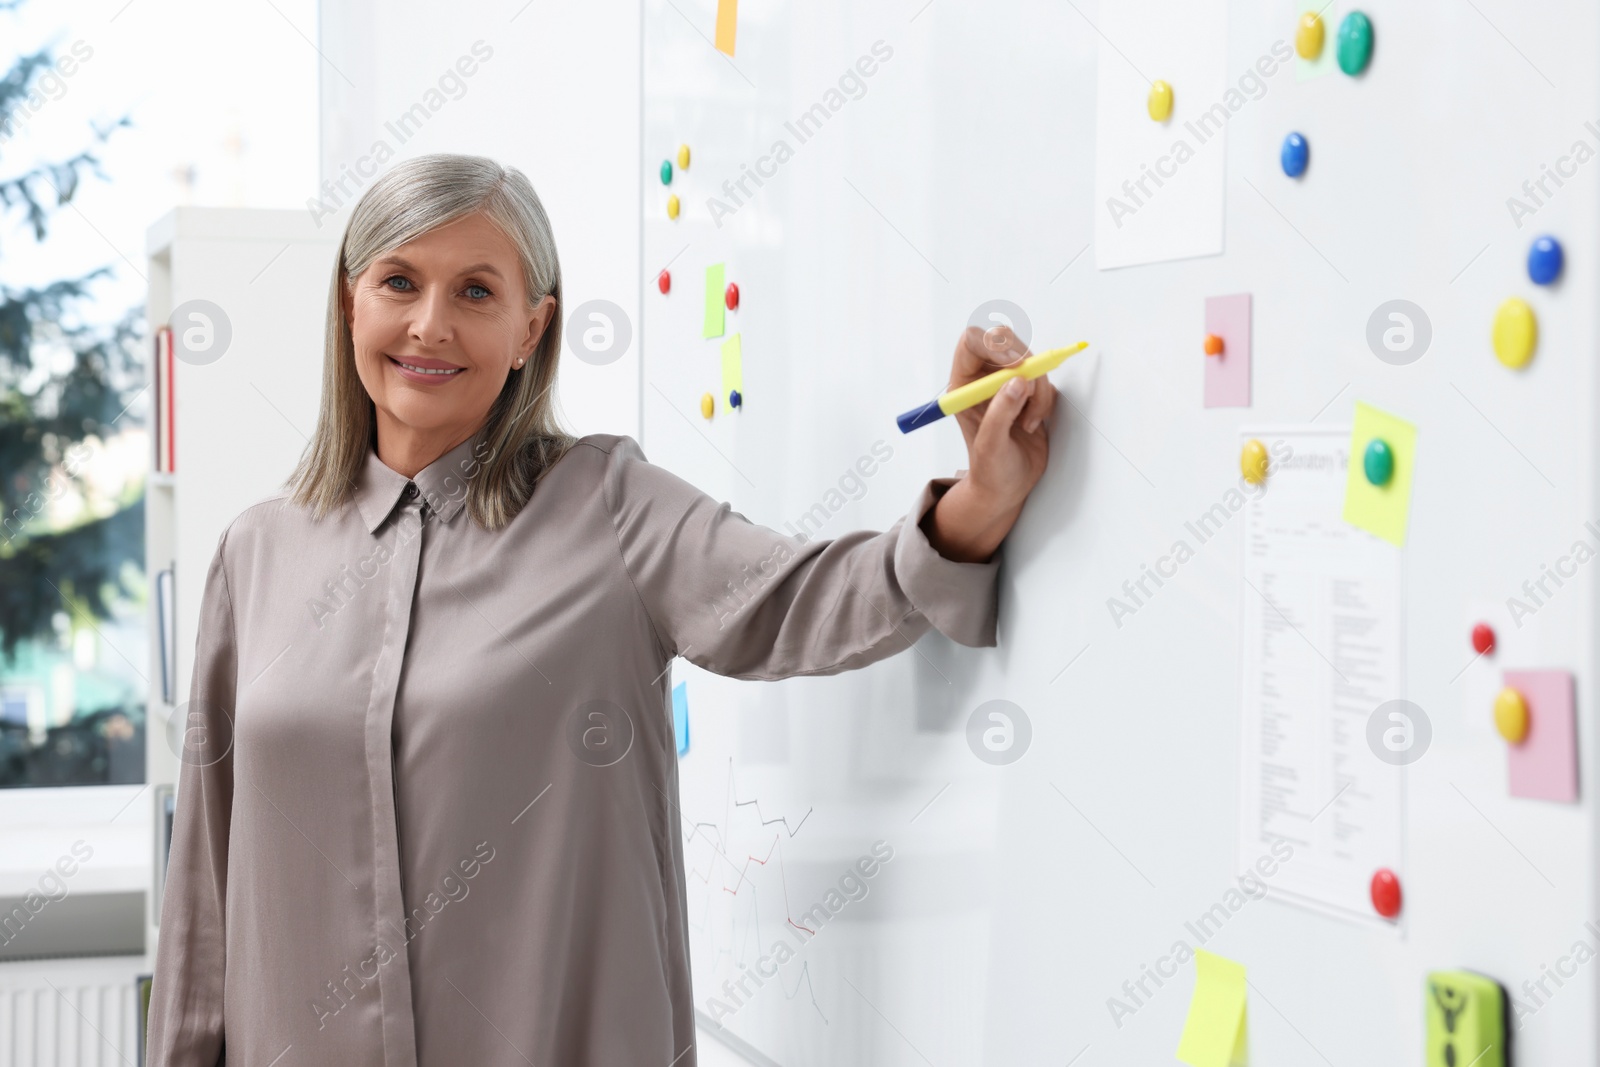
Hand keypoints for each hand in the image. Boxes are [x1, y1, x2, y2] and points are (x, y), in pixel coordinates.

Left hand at [921, 325, 1059, 562]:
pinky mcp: (1029, 392)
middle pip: (1005, 341)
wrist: (1007, 488)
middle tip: (1028, 391)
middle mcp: (983, 378)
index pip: (973, 341)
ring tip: (1027, 422)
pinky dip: (1045, 400)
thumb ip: (1000, 413)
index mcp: (963, 384)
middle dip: (1024, 363)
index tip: (1016, 365)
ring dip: (1037, 389)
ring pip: (1030, 360)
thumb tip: (1017, 382)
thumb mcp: (990, 446)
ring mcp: (1007, 383)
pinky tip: (1033, 423)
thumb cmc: (989, 471)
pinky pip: (1044, 379)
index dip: (995, 344)